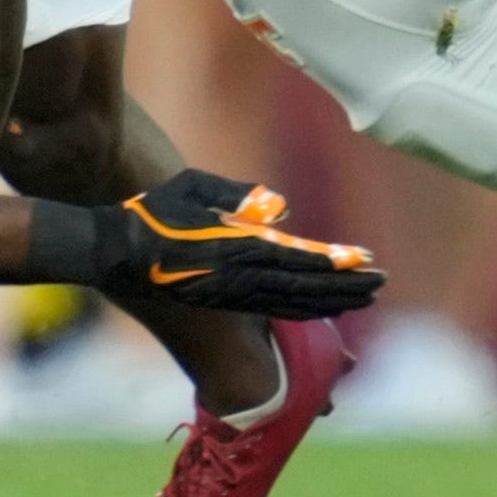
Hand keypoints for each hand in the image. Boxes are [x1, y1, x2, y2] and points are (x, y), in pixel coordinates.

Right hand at [93, 170, 380, 320]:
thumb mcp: (191, 187)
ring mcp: (232, 294)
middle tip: (381, 281)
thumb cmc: (152, 214)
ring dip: (332, 300)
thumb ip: (234, 193)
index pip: (296, 258)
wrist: (116, 253)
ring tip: (364, 296)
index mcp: (234, 248)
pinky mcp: (225, 302)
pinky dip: (305, 308)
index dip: (333, 262)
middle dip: (345, 286)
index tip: (364, 260)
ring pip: (293, 303)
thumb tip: (278, 206)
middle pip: (304, 287)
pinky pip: (274, 309)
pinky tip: (324, 306)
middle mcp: (238, 277)